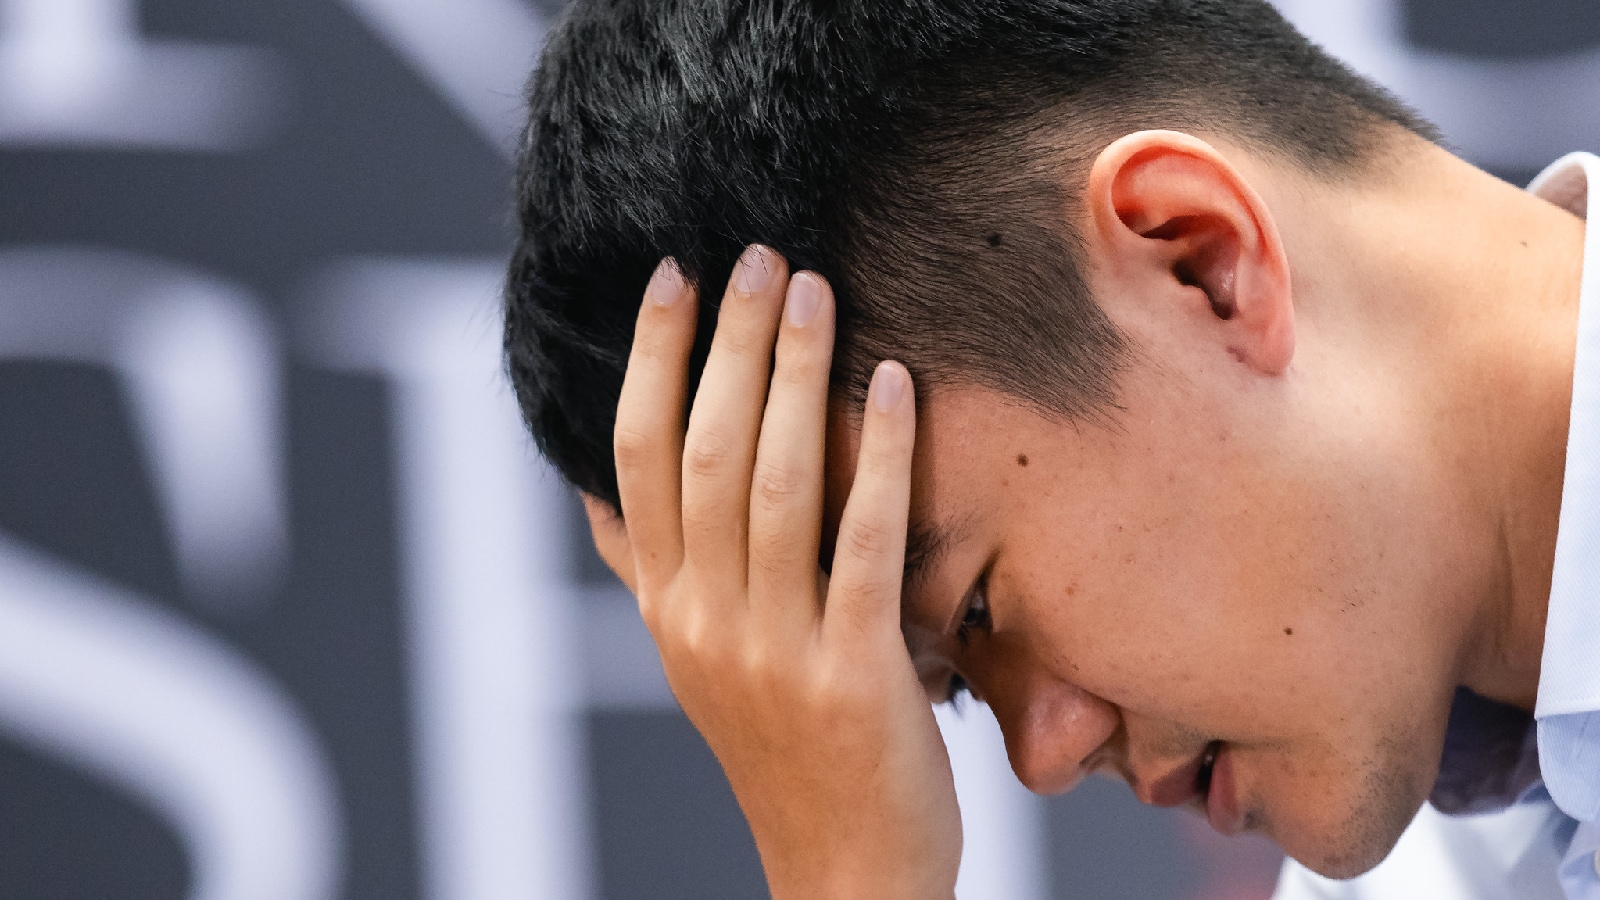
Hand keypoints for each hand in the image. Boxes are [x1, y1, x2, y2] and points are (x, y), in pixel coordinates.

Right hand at [584, 245, 960, 898]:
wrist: (843, 876)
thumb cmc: (783, 751)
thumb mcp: (695, 660)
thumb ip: (647, 573)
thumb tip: (591, 494)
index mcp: (666, 609)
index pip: (638, 460)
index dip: (654, 363)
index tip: (676, 278)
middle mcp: (704, 622)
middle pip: (703, 453)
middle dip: (728, 344)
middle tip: (760, 255)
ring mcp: (774, 650)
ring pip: (773, 485)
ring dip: (793, 377)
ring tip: (815, 291)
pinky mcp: (855, 675)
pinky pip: (865, 544)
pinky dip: (877, 457)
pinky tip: (892, 385)